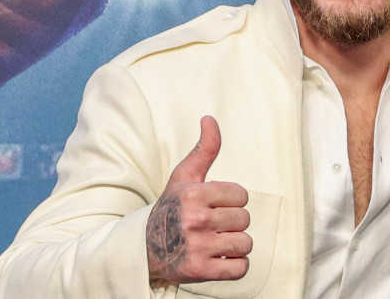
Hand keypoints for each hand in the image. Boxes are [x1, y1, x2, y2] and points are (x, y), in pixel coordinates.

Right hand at [147, 116, 251, 285]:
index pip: (241, 195)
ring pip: (245, 243)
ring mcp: (197, 247)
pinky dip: (234, 266)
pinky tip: (217, 259)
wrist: (144, 248)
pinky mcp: (200, 271)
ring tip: (214, 242)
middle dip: (231, 223)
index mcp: (194, 194)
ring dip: (234, 245)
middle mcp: (195, 219)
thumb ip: (204, 149)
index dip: (231, 201)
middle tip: (211, 226)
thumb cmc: (171, 208)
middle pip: (244, 219)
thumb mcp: (183, 177)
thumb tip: (209, 118)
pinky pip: (240, 267)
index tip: (213, 206)